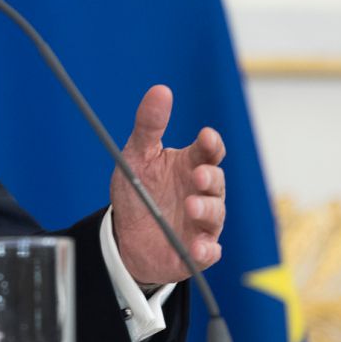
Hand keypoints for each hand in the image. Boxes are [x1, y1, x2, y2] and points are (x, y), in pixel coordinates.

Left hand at [109, 84, 225, 286]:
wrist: (124, 236)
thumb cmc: (138, 191)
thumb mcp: (137, 155)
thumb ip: (149, 125)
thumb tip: (161, 89)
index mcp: (190, 166)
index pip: (209, 151)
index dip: (210, 143)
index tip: (205, 136)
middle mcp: (201, 193)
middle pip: (216, 182)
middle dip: (210, 178)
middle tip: (197, 175)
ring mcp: (202, 223)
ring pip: (215, 215)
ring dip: (206, 211)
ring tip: (190, 206)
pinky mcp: (197, 251)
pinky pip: (209, 252)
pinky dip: (206, 250)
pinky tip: (198, 248)